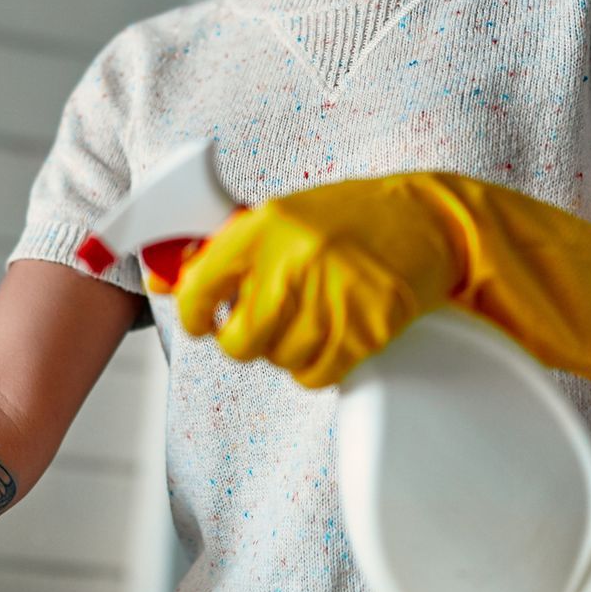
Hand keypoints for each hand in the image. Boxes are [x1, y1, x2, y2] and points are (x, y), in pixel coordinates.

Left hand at [173, 172, 590, 388]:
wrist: (432, 220)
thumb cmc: (351, 218)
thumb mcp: (284, 217)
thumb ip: (225, 248)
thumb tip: (158, 278)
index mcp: (262, 225)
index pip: (197, 286)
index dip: (193, 313)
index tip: (201, 320)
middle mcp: (292, 260)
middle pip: (238, 341)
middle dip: (246, 341)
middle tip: (263, 326)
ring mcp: (330, 296)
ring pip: (280, 361)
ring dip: (290, 351)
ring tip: (314, 317)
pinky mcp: (366, 328)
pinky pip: (316, 375)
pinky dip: (321, 366)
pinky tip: (336, 334)